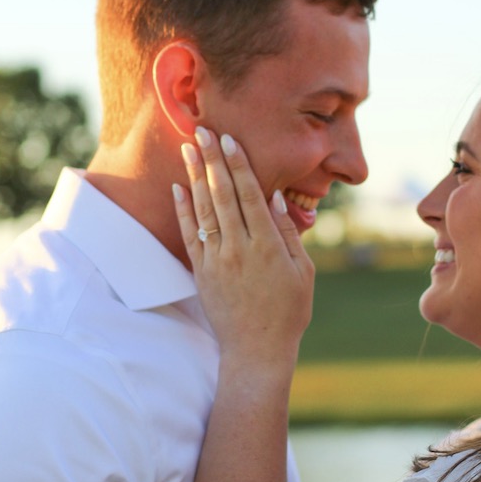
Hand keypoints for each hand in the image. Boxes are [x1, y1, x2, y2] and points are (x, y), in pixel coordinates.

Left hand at [172, 127, 314, 369]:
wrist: (256, 351)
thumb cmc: (288, 312)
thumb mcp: (302, 272)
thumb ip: (288, 233)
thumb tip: (272, 198)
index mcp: (268, 246)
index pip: (250, 195)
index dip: (239, 165)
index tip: (230, 140)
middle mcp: (239, 249)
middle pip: (223, 195)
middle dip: (212, 160)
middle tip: (203, 131)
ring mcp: (217, 260)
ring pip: (204, 210)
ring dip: (194, 176)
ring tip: (188, 148)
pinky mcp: (202, 273)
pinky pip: (190, 235)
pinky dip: (183, 210)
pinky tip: (178, 188)